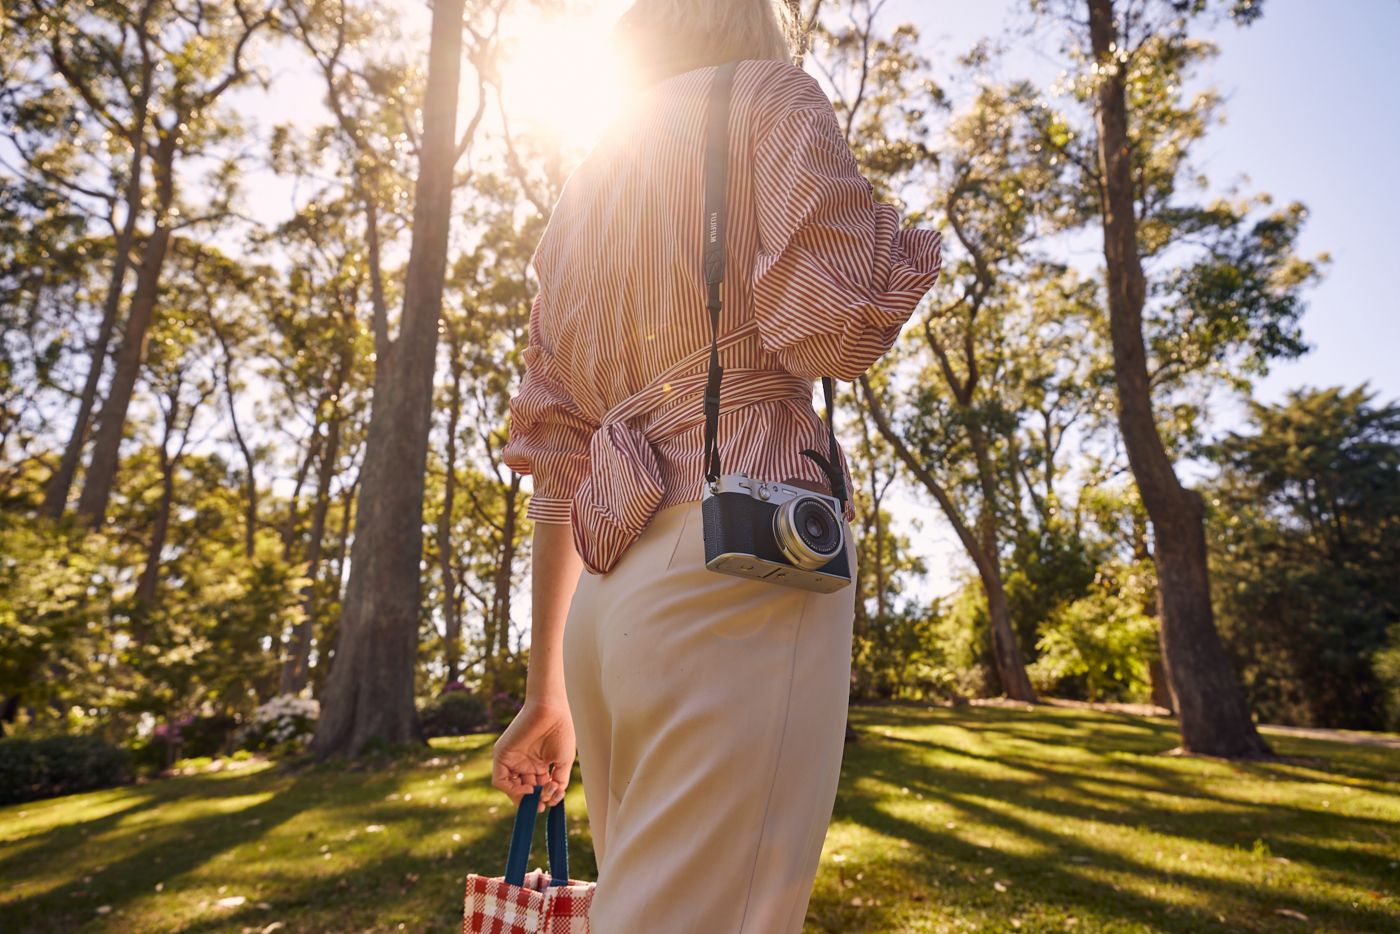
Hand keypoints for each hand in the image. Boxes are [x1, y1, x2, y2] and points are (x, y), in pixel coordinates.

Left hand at [492, 696, 575, 812]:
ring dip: (523, 798)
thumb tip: (553, 798)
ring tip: (537, 796)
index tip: (551, 801)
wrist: (551, 710)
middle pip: (524, 791)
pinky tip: (527, 789)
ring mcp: (513, 760)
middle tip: (543, 804)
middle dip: (533, 801)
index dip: (543, 798)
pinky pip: (500, 780)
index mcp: (539, 765)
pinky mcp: (502, 755)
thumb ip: (558, 781)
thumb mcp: (563, 762)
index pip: (537, 789)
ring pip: (511, 788)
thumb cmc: (560, 731)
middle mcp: (524, 763)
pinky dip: (511, 790)